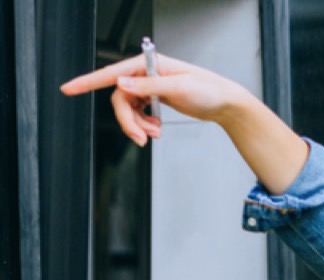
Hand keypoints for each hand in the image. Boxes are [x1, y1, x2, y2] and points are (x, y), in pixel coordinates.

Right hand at [62, 53, 307, 194]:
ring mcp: (149, 87)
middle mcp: (145, 73)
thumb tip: (121, 83)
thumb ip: (149, 86)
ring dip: (138, 125)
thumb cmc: (208, 90)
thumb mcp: (179, 87)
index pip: (111, 73)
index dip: (88, 82)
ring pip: (128, 109)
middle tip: (143, 139)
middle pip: (120, 99)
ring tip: (155, 135)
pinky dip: (145, 125)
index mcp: (148, 65)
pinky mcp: (154, 99)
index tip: (68, 88)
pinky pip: (138, 114)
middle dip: (128, 121)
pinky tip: (156, 130)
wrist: (224, 103)